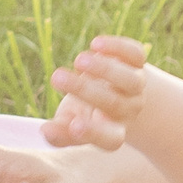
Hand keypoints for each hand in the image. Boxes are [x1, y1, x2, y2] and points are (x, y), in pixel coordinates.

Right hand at [43, 34, 149, 152]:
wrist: (110, 90)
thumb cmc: (84, 112)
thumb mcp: (69, 123)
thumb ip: (59, 133)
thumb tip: (45, 130)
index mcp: (114, 131)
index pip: (110, 139)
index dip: (94, 132)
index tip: (73, 125)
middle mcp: (129, 110)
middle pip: (114, 104)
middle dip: (84, 90)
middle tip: (56, 77)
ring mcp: (136, 86)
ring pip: (131, 80)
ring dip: (104, 69)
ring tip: (78, 60)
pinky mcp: (137, 62)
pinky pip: (136, 55)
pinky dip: (119, 48)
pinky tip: (96, 44)